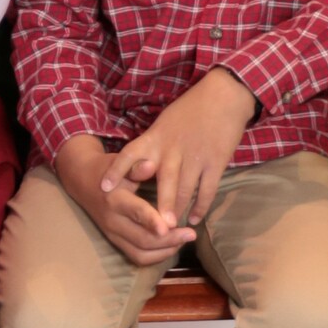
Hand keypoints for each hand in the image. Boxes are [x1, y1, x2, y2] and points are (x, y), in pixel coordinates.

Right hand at [54, 134, 191, 269]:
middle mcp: (112, 221)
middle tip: (191, 234)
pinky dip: (156, 256)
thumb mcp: (121, 163)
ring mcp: (112, 235)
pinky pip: (137, 257)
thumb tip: (152, 164)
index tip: (170, 226)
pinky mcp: (115, 242)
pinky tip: (172, 246)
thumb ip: (137, 167)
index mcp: (115, 199)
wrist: (83, 181)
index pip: (136, 212)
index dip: (152, 220)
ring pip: (141, 254)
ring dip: (165, 251)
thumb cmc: (108, 169)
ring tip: (184, 240)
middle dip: (169, 240)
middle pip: (142, 240)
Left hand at [101, 69, 256, 237]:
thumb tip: (139, 166)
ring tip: (171, 230)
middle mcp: (173, 149)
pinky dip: (202, 205)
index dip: (116, 171)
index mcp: (155, 137)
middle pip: (164, 181)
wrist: (223, 96)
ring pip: (186, 189)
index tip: (103, 188)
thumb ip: (152, 145)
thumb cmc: (190, 109)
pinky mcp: (216, 162)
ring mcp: (195, 157)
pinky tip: (195, 217)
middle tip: (154, 227)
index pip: (130, 154)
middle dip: (159, 205)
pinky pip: (207, 189)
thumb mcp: (164, 123)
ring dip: (179, 210)